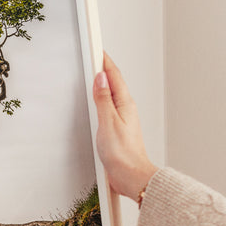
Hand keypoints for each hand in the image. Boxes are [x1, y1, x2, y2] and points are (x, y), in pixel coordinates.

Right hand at [93, 53, 158, 200]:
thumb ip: (103, 99)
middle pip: (113, 83)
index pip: (114, 76)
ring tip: (95, 73)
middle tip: (94, 55)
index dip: (105, 61)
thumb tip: (100, 78)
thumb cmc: (122, 154)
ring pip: (111, 95)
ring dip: (103, 83)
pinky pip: (108, 108)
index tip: (97, 48)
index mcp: (125, 104)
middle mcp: (125, 109)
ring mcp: (122, 119)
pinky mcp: (117, 130)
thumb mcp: (108, 122)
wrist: (131, 176)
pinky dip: (102, 100)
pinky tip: (97, 102)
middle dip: (103, 68)